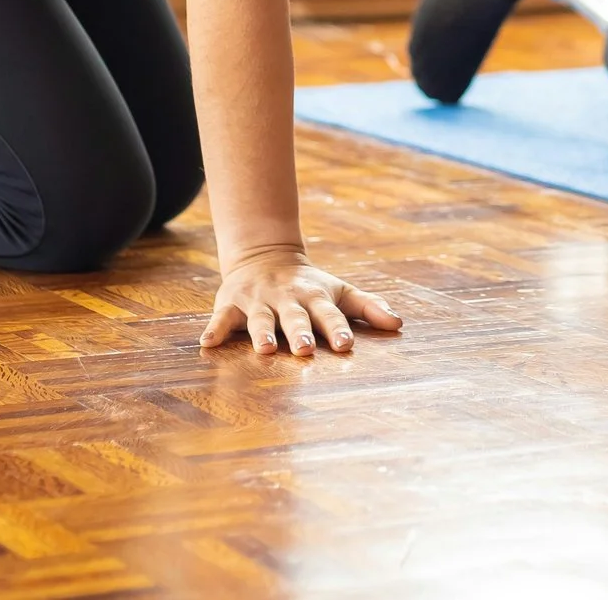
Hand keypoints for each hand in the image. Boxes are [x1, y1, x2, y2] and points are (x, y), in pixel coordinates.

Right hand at [200, 250, 403, 356]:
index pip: (329, 314)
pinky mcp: (232, 303)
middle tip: (305, 350)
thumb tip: (400, 324)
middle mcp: (287, 298)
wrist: (265, 256)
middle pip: (294, 317)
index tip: (346, 345)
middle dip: (300, 332)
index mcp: (314, 296)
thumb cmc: (310, 285)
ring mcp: (258, 300)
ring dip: (261, 334)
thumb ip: (369, 307)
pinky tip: (208, 344)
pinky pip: (222, 318)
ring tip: (263, 350)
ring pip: (260, 318)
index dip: (337, 329)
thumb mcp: (340, 291)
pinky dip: (215, 329)